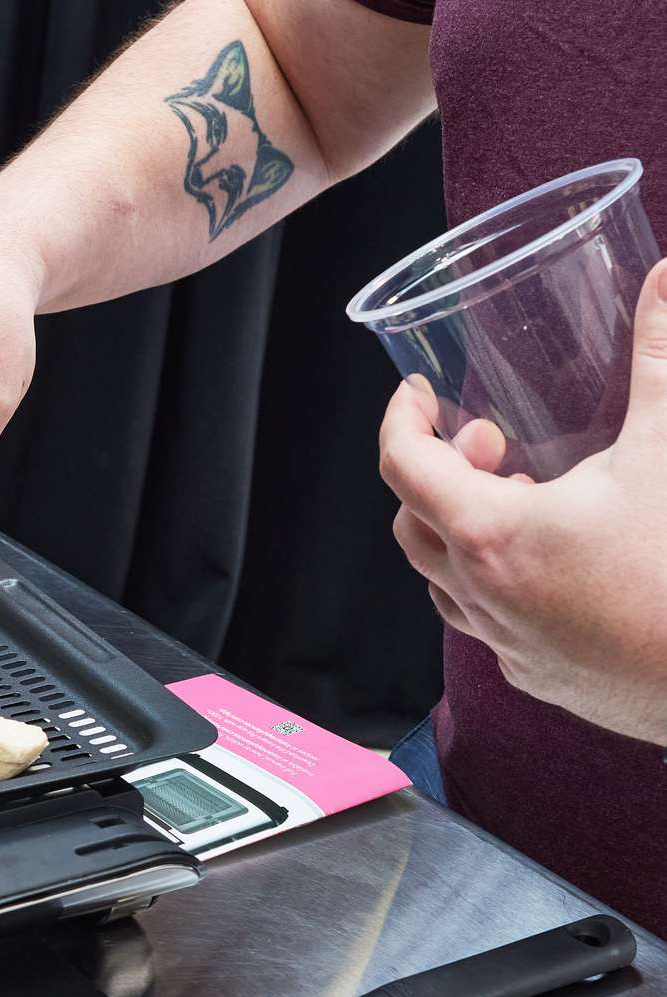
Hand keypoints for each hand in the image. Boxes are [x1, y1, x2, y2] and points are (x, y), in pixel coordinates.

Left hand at [378, 259, 666, 745]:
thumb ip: (658, 357)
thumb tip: (664, 278)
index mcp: (490, 534)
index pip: (401, 466)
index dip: (400, 420)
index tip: (418, 395)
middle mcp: (480, 593)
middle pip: (410, 520)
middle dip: (435, 471)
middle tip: (489, 441)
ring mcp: (505, 641)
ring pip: (441, 577)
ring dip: (459, 529)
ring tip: (523, 496)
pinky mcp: (537, 673)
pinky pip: (485, 621)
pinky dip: (493, 580)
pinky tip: (551, 562)